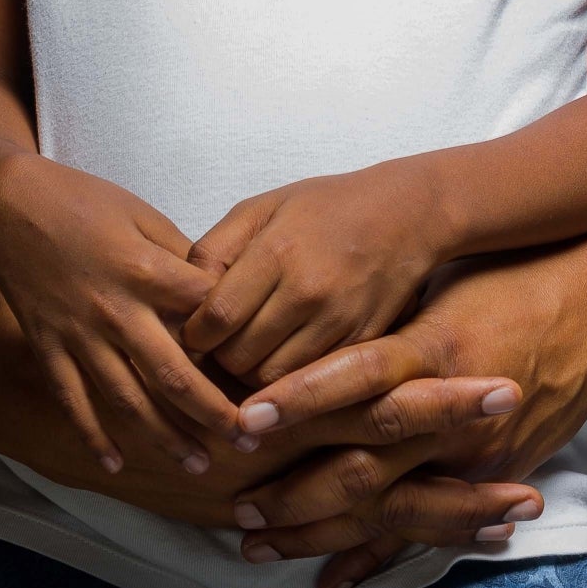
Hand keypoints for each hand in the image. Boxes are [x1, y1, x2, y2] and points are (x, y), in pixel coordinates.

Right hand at [0, 150, 240, 474]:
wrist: (7, 201)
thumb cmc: (82, 200)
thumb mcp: (144, 214)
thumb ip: (181, 258)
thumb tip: (218, 294)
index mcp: (147, 272)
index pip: (206, 319)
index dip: (238, 344)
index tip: (265, 367)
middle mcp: (115, 311)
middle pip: (173, 375)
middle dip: (213, 414)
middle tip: (247, 439)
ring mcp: (78, 334)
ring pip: (127, 400)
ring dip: (164, 437)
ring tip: (198, 465)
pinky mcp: (47, 346)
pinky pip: (72, 401)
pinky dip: (93, 436)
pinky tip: (116, 466)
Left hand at [180, 159, 451, 385]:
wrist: (407, 213)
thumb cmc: (327, 207)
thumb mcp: (262, 207)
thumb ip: (214, 249)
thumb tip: (178, 299)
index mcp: (276, 252)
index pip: (213, 318)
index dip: (192, 334)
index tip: (193, 331)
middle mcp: (307, 291)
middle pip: (237, 357)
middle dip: (218, 358)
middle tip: (220, 346)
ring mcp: (338, 321)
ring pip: (270, 379)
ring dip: (251, 375)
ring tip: (249, 352)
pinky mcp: (361, 342)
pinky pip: (308, 380)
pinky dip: (288, 379)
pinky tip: (282, 357)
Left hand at [228, 237, 586, 587]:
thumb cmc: (510, 285)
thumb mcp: (438, 289)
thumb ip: (377, 328)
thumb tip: (296, 336)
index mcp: (433, 348)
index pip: (355, 377)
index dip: (299, 400)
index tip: (243, 419)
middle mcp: (451, 411)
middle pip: (362, 460)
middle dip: (293, 491)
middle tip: (234, 507)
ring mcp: (473, 454)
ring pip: (386, 507)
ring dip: (318, 532)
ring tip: (257, 547)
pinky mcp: (491, 478)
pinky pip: (425, 530)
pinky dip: (376, 559)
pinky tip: (330, 586)